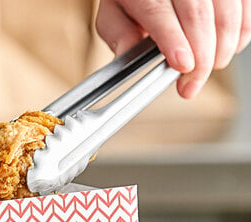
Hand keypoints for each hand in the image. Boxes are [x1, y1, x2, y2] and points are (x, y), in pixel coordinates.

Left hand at [96, 0, 250, 97]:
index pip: (158, 11)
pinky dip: (240, 31)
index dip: (173, 40)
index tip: (182, 65)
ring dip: (222, 46)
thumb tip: (126, 55)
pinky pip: (243, 5)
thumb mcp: (114, 14)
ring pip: (225, 9)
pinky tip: (227, 50)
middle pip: (197, 13)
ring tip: (209, 69)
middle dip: (200, 55)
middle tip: (192, 84)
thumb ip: (120, 34)